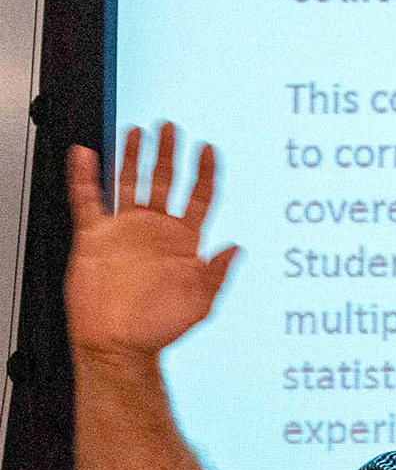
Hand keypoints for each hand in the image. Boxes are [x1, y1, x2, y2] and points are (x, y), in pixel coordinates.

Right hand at [66, 125, 238, 356]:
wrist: (120, 343)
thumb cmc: (161, 327)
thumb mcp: (201, 301)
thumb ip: (218, 272)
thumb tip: (237, 248)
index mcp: (183, 242)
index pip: (198, 198)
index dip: (205, 173)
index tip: (210, 149)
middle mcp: (154, 230)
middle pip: (163, 181)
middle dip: (168, 153)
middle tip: (171, 127)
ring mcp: (124, 230)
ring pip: (127, 182)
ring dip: (131, 156)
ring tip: (136, 130)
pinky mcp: (95, 236)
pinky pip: (87, 199)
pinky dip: (85, 175)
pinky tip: (86, 153)